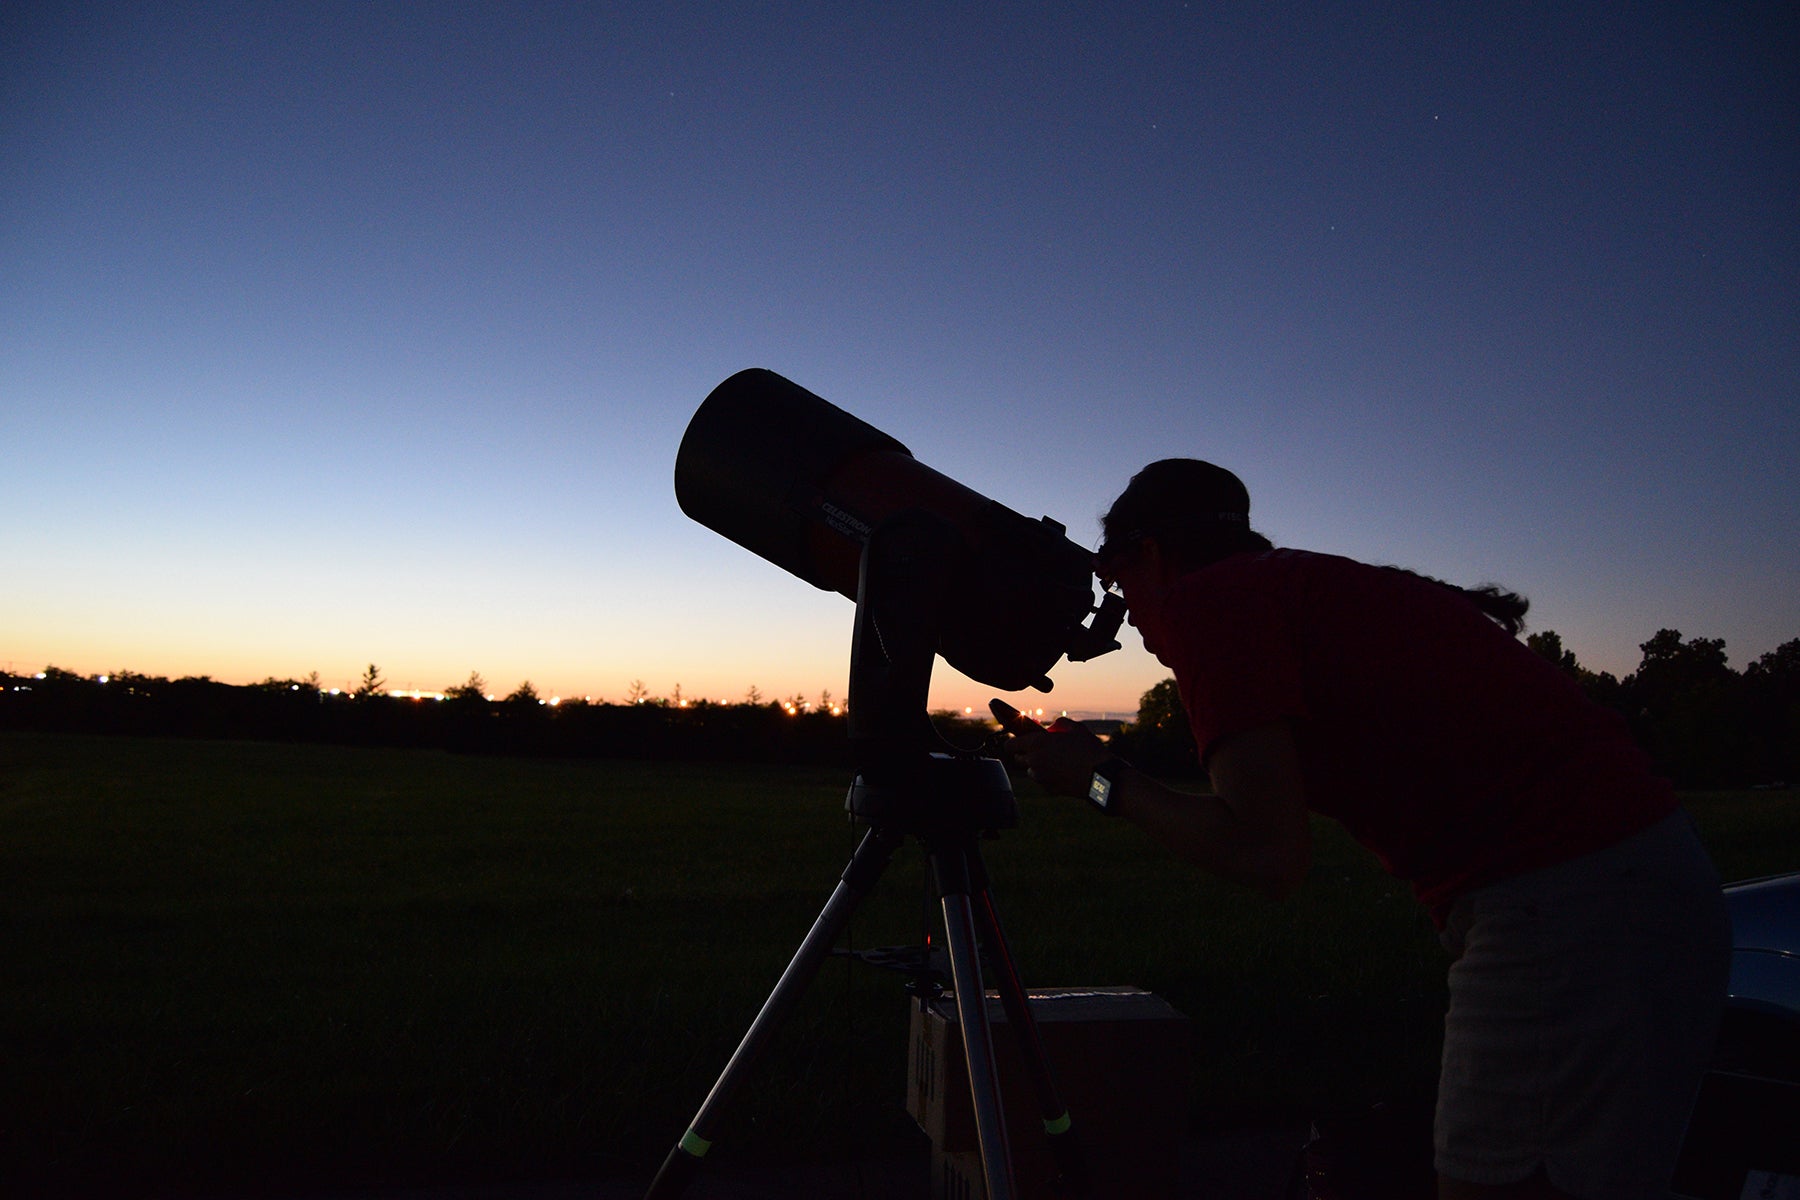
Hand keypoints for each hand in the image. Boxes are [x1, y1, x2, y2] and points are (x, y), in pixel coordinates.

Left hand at [989, 699, 1108, 797]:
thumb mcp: (1075, 728)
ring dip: (1037, 766)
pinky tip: (1063, 771)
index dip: (1013, 742)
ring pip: (1031, 771)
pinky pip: (1043, 781)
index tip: (1018, 741)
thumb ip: (1058, 725)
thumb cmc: (1089, 749)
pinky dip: (1048, 777)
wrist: (1101, 776)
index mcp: (1037, 743)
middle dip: (1025, 754)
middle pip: (1017, 759)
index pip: (1010, 745)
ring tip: (1055, 761)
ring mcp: (1041, 777)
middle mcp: (1034, 761)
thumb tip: (1051, 728)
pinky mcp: (1049, 789)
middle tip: (1038, 750)